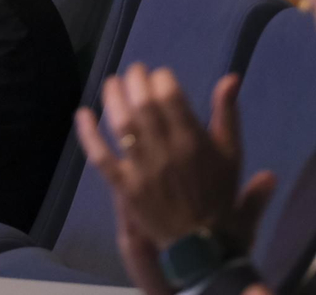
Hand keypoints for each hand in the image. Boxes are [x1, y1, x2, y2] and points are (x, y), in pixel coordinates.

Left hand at [76, 67, 275, 290]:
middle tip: (133, 72)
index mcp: (193, 140)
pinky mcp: (124, 186)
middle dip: (135, 80)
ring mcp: (142, 168)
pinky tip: (83, 114)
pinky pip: (101, 156)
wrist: (203, 243)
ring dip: (113, 97)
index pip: (170, 95)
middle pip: (143, 104)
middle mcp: (166, 150)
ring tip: (112, 83)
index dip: (160, 78)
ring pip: (121, 123)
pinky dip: (89, 134)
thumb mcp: (232, 154)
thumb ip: (227, 114)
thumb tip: (230, 77)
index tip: (158, 75)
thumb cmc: (218, 195)